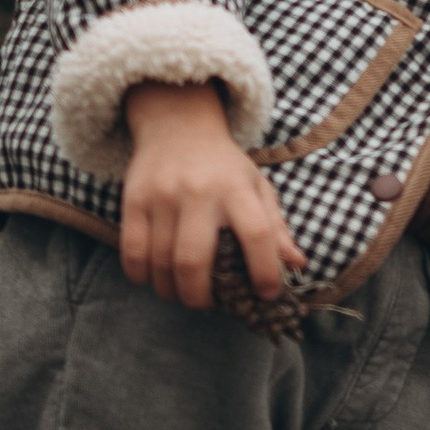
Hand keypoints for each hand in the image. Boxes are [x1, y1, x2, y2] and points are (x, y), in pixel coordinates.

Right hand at [120, 82, 304, 310]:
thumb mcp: (256, 186)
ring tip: (181, 293)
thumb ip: (275, 226)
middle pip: (194, 259)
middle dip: (199, 296)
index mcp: (237, 188)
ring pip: (161, 261)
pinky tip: (153, 279)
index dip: (265, 271)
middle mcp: (199, 191)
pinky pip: (132, 251)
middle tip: (206, 305)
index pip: (257, 234)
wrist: (178, 124)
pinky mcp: (134, 199)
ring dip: (170, 289)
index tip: (267, 294)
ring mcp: (163, 195)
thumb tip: (297, 265)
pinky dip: (141, 275)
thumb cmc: (224, 166)